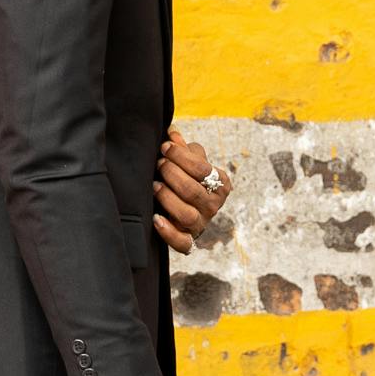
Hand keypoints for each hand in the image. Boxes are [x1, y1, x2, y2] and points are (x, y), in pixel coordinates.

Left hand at [153, 129, 232, 256]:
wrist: (183, 209)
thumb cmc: (186, 178)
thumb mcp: (189, 162)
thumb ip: (183, 149)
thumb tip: (172, 132)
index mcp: (220, 183)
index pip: (202, 169)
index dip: (181, 156)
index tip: (164, 147)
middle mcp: (213, 205)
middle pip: (192, 190)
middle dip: (172, 174)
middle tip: (159, 164)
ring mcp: (201, 224)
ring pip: (186, 214)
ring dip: (167, 198)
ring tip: (154, 185)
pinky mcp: (188, 240)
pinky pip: (182, 242)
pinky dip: (168, 232)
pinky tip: (156, 218)